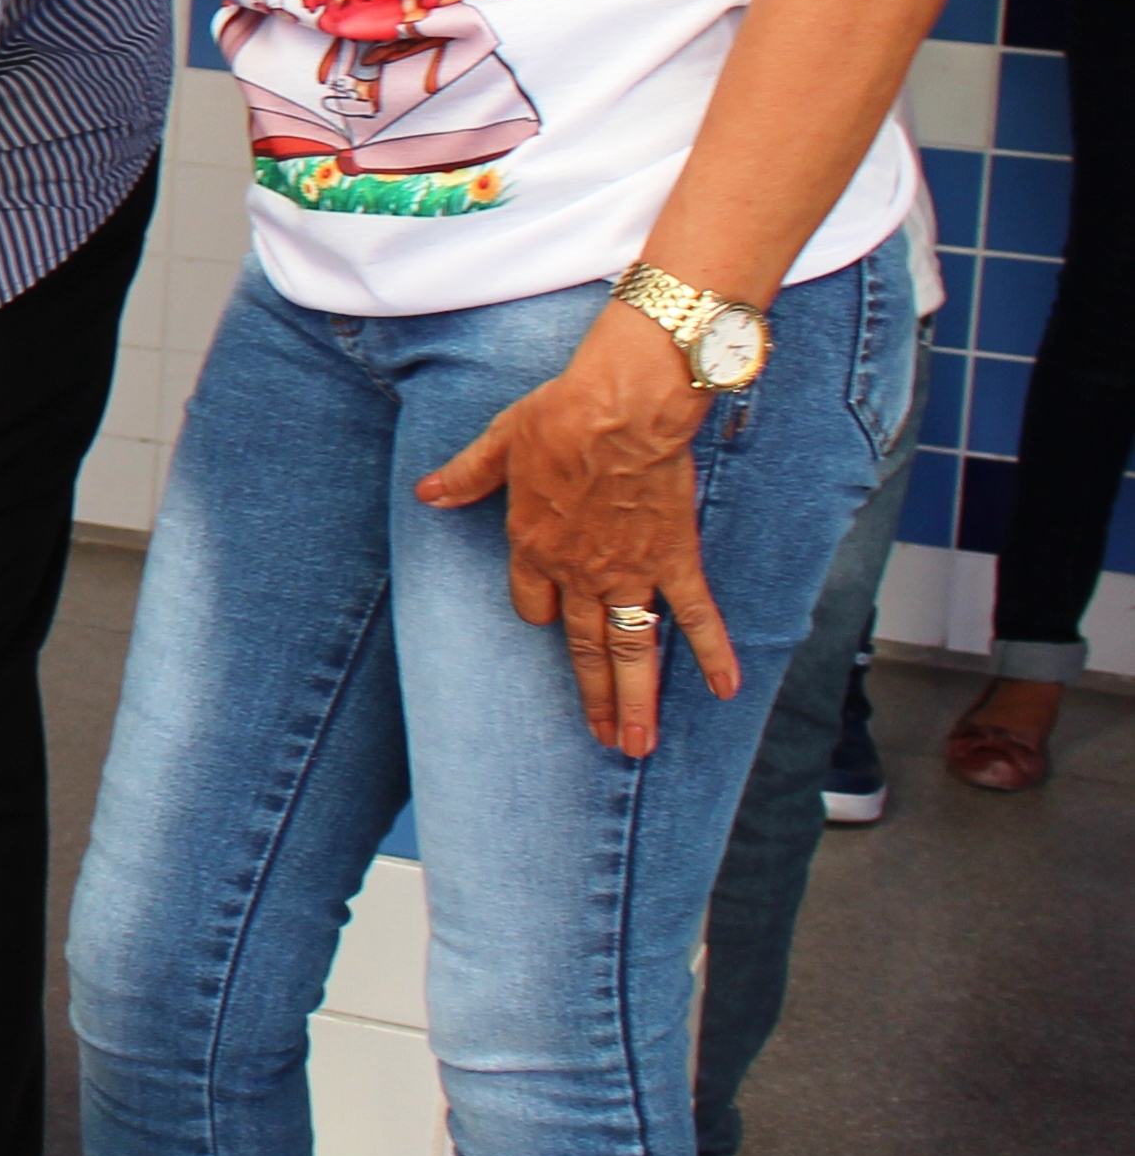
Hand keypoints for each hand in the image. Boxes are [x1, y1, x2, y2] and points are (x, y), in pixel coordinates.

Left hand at [415, 307, 736, 758]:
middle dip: (594, 697)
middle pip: (584, 647)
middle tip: (604, 740)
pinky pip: (695, 615)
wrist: (619, 410)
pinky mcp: (672, 560)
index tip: (551, 618)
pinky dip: (713, 652)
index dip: (540, 612)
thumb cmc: (558, 418)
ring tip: (639, 745)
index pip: (532, 604)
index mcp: (534, 547)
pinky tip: (727, 689)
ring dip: (637, 701)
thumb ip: (465, 476)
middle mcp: (579, 573)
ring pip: (632, 649)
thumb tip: (427, 493)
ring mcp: (629, 573)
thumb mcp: (498, 444)